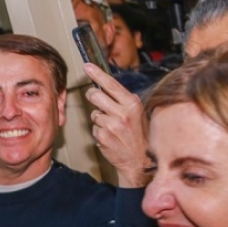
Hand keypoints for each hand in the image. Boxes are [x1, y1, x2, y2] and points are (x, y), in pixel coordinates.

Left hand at [85, 63, 149, 186]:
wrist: (140, 160)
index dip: (97, 74)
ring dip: (99, 119)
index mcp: (132, 104)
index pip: (111, 84)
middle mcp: (122, 113)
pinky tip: (110, 137)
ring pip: (94, 114)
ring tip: (113, 127)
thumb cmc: (138, 134)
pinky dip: (99, 131)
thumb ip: (123, 100)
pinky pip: (94, 128)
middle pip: (94, 96)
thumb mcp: (137, 113)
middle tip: (97, 101)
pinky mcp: (103, 136)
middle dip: (92, 97)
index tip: (86, 66)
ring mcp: (112, 125)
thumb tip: (105, 87)